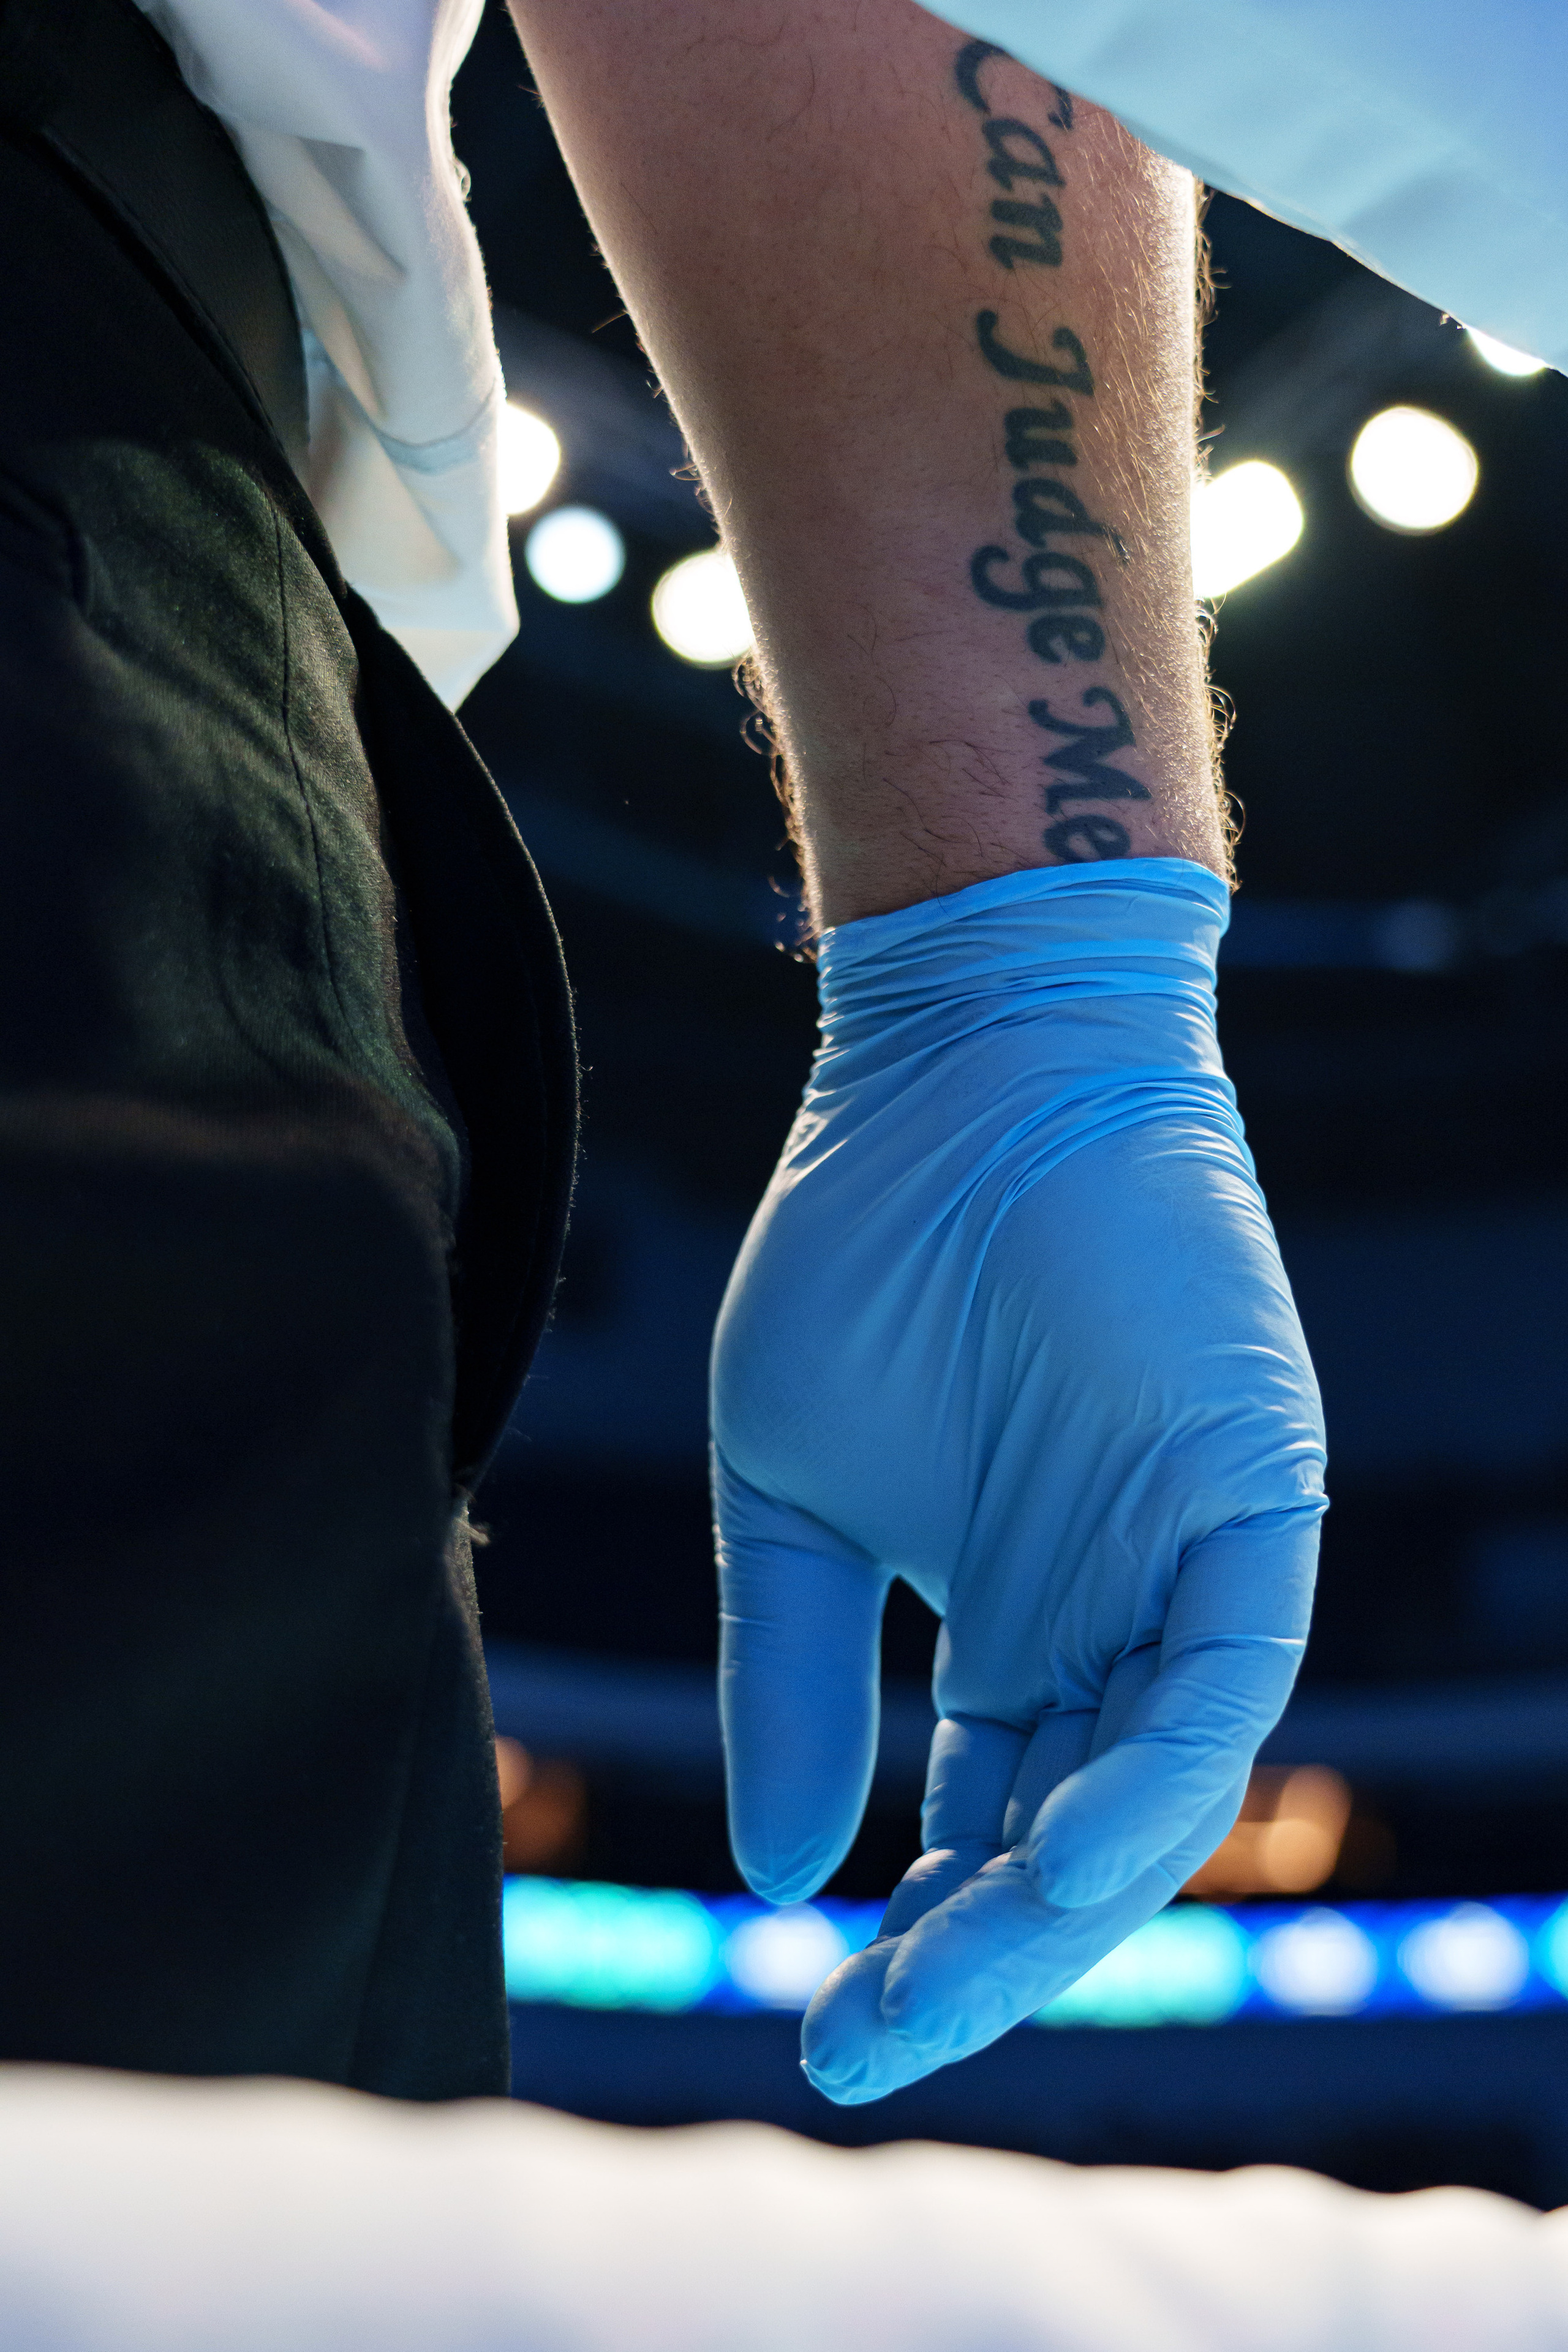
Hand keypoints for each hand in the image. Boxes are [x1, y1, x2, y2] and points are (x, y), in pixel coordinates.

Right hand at [711, 859, 1324, 2101]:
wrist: (954, 1066)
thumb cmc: (866, 1251)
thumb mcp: (788, 1497)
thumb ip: (784, 1676)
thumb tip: (775, 1879)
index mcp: (1008, 1626)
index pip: (981, 1827)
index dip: (915, 1940)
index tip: (820, 2027)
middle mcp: (1107, 1620)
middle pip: (1068, 1840)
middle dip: (979, 1960)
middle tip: (867, 2046)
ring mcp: (1184, 1564)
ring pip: (1159, 1787)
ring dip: (1065, 1900)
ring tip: (948, 1983)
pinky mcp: (1252, 1494)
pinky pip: (1229, 1673)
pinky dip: (1158, 1773)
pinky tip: (1062, 1858)